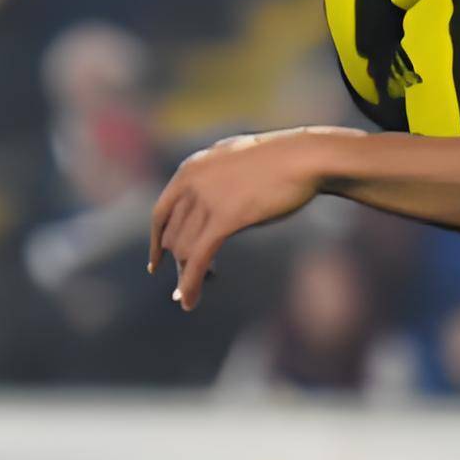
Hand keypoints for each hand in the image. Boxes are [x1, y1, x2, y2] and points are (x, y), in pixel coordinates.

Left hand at [147, 128, 335, 304]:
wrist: (304, 157)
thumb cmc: (277, 161)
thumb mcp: (233, 162)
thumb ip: (213, 178)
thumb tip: (204, 200)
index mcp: (188, 170)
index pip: (160, 214)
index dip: (156, 242)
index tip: (156, 264)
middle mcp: (189, 183)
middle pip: (171, 236)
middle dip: (178, 263)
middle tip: (186, 284)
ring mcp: (206, 199)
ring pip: (183, 249)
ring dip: (186, 276)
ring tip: (191, 294)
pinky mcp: (225, 218)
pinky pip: (198, 258)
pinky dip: (191, 283)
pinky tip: (189, 302)